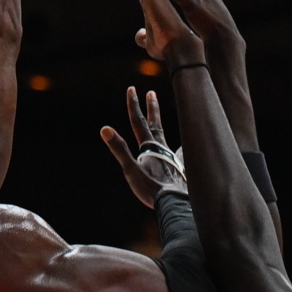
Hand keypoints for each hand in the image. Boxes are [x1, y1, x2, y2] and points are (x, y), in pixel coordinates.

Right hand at [98, 87, 185, 209]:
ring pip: (168, 137)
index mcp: (149, 148)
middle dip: (152, 108)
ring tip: (165, 120)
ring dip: (164, 127)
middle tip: (151, 93)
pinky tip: (187, 149)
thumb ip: (119, 149)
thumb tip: (105, 128)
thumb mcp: (130, 170)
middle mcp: (162, 149)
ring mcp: (173, 158)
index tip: (132, 89)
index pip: (138, 122)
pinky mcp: (181, 168)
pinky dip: (183, 150)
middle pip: (155, 125)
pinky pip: (183, 155)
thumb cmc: (152, 189)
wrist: (177, 202)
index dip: (134, 105)